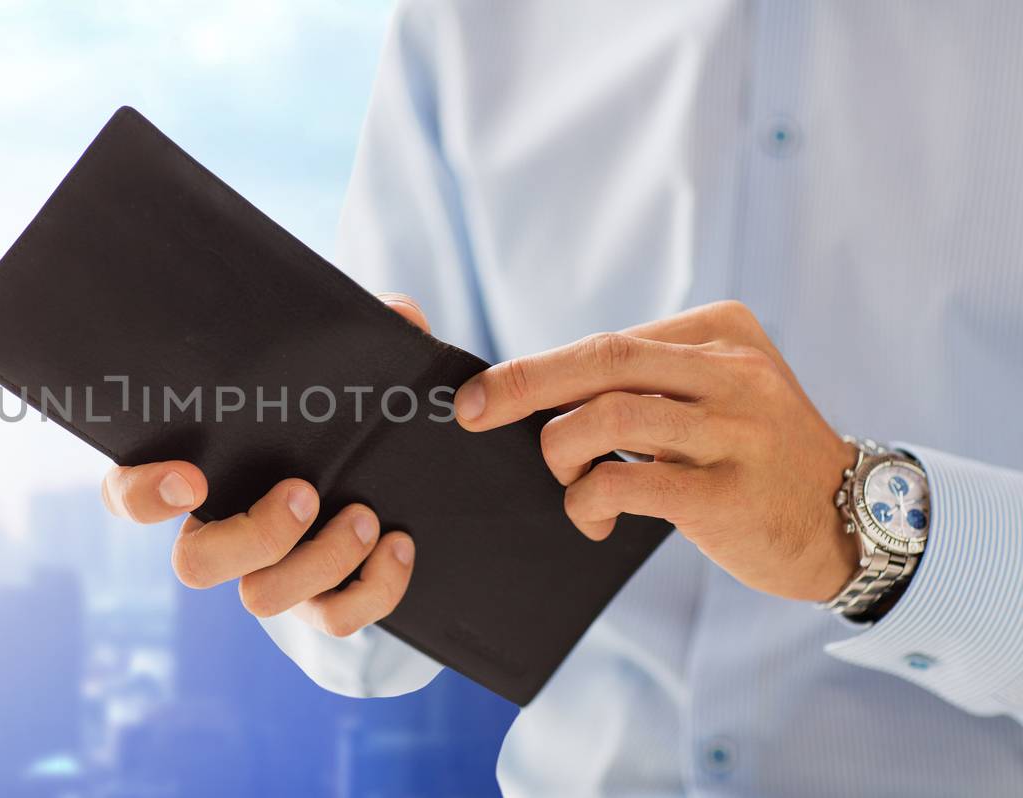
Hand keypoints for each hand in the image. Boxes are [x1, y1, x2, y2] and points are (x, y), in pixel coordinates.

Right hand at [99, 293, 425, 635]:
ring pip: (263, 599)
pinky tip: (398, 544)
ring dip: (319, 560)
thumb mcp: (347, 365)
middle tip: (303, 491)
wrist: (388, 475)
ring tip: (364, 515)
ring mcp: (270, 573)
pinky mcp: (321, 602)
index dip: (143, 495)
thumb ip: (363, 331)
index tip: (189, 475)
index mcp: (198, 473)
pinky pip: (334, 621)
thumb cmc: (339, 410)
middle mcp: (223, 533)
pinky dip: (371, 590)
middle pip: (194, 566)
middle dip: (251, 536)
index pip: (128, 494)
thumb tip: (394, 315)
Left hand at [453, 300, 857, 602]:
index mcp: (721, 331)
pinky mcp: (731, 493)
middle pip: (603, 361)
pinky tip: (593, 519)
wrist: (852, 518)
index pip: (608, 341)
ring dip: (562, 453)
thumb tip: (533, 390)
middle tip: (471, 413)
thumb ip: (647, 381)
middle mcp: (733, 372)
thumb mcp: (717, 391)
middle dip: (521, 386)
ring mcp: (738, 431)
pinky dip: (590, 501)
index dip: (536, 369)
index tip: (483, 392)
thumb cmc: (755, 455)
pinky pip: (631, 484)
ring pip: (610, 418)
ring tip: (566, 482)